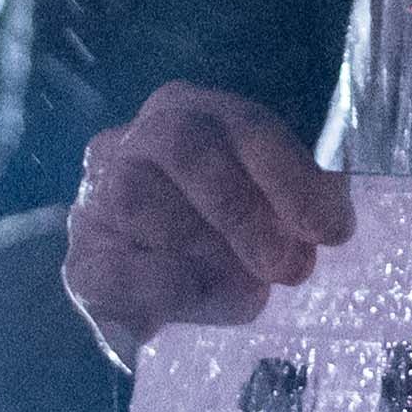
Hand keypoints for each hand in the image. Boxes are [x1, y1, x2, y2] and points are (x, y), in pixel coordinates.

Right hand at [65, 86, 343, 365]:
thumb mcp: (272, 217)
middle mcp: (136, 140)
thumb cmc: (226, 243)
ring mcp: (98, 197)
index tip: (330, 229)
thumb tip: (313, 234)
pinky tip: (194, 298)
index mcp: (193, 113)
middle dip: (241, 209)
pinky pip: (115, 265)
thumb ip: (293, 214)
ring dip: (205, 249)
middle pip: (185, 145)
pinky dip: (163, 285)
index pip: (245, 124)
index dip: (291, 177)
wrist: (156, 299)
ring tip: (246, 288)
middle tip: (284, 265)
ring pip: (139, 198)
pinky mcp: (81, 261)